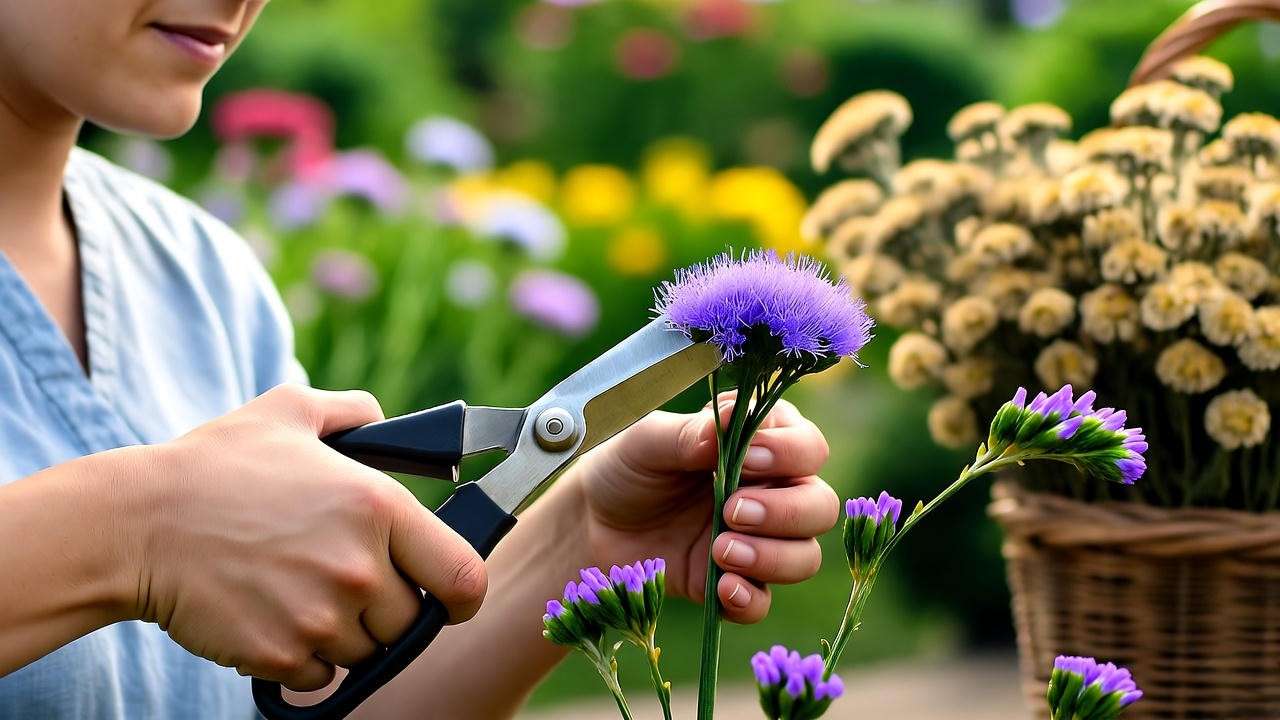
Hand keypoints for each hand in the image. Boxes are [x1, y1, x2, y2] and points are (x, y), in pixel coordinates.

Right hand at [124, 385, 486, 690]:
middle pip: (412, 622)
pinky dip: (306, 658)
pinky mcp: (282, 655)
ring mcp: (320, 618)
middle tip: (345, 581)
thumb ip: (354, 411)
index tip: (453, 596)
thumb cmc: (215, 465)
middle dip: (388, 609)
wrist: (137, 525)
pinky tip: (275, 615)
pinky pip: (322, 675)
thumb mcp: (289, 411)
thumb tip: (387, 424)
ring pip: (368, 652)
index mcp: (377, 507)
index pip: (463, 577)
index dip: (464, 593)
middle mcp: (359, 568)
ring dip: (346, 633)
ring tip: (300, 591)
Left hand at [566, 393, 838, 623]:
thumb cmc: (627, 466)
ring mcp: (757, 542)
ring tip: (721, 549)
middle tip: (733, 510)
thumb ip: (688, 434)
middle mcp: (771, 493)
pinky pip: (764, 601)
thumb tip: (727, 426)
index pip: (809, 447)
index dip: (790, 453)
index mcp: (761, 446)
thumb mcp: (647, 441)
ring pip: (806, 556)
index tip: (747, 458)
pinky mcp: (734, 583)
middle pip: (821, 506)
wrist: (591, 523)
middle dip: (786, 511)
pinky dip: (751, 597)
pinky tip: (723, 587)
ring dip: (773, 556)